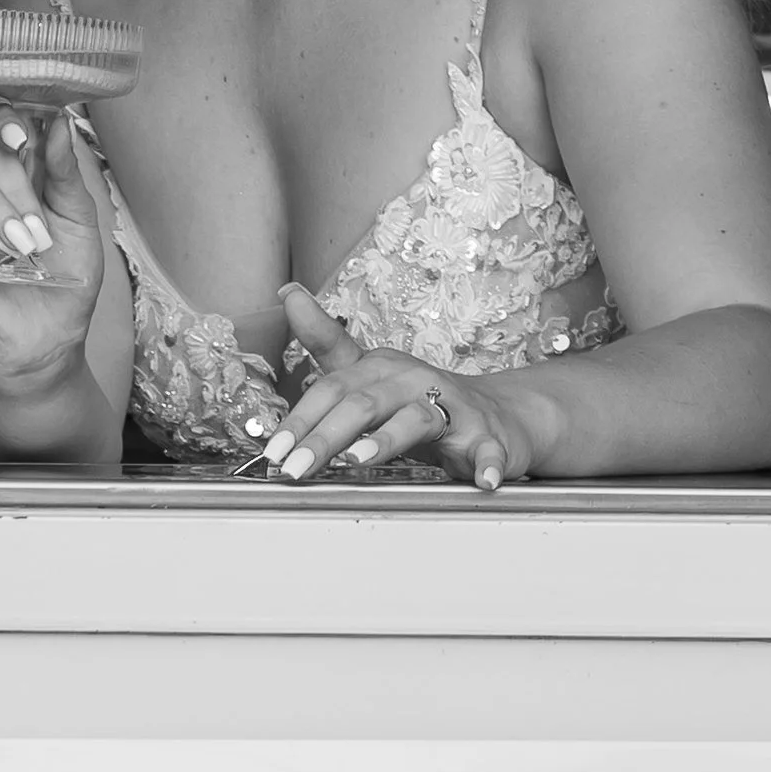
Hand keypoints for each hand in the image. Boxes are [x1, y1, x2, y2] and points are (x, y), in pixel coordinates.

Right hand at [0, 102, 104, 385]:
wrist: (48, 339)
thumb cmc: (68, 280)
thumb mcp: (80, 222)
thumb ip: (66, 173)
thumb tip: (58, 121)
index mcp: (23, 173)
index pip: (1, 125)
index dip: (6, 119)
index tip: (22, 136)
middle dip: (17, 185)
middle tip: (39, 231)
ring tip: (22, 246)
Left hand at [253, 289, 547, 492]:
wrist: (497, 415)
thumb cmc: (420, 399)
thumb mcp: (369, 373)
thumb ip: (326, 343)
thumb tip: (288, 292)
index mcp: (380, 368)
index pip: (332, 387)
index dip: (300, 417)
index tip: (273, 447)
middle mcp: (413, 380)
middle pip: (363, 404)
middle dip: (325, 437)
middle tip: (295, 468)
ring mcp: (453, 407)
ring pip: (416, 419)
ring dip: (388, 440)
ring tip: (359, 460)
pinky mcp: (487, 436)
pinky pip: (488, 448)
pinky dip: (486, 462)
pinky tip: (481, 479)